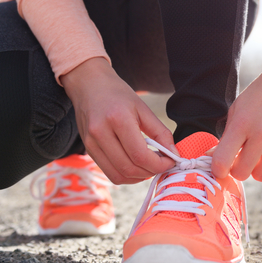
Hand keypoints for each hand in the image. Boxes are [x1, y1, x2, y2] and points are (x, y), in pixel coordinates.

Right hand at [61, 57, 176, 183]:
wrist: (89, 85)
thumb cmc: (118, 94)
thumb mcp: (143, 108)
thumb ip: (160, 132)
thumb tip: (173, 154)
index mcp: (118, 119)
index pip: (140, 155)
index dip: (159, 164)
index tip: (171, 161)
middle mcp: (100, 133)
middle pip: (129, 168)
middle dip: (151, 172)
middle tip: (162, 164)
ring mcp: (91, 143)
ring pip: (118, 176)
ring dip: (138, 177)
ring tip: (149, 165)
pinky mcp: (88, 150)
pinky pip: (109, 172)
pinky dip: (126, 175)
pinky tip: (135, 165)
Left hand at [212, 57, 261, 181]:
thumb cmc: (260, 93)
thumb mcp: (238, 108)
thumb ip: (227, 135)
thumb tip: (214, 158)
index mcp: (242, 123)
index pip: (222, 161)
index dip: (218, 170)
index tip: (220, 168)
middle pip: (242, 173)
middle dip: (238, 169)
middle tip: (239, 159)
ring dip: (256, 167)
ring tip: (257, 153)